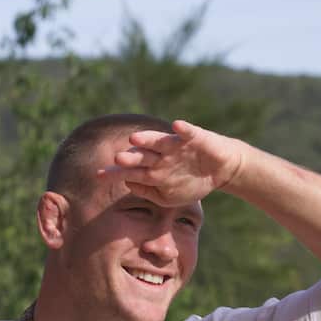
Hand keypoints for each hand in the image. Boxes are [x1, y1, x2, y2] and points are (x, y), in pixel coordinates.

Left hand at [101, 119, 246, 205]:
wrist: (221, 169)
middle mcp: (161, 154)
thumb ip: (147, 190)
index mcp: (152, 167)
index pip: (130, 170)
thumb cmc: (191, 181)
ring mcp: (176, 145)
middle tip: (117, 158)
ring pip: (159, 141)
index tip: (98, 176)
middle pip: (141, 155)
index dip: (115, 172)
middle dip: (130, 157)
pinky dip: (183, 129)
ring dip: (148, 139)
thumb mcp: (167, 195)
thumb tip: (128, 183)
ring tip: (135, 139)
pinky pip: (188, 132)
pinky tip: (176, 126)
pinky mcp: (195, 138)